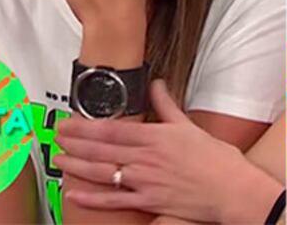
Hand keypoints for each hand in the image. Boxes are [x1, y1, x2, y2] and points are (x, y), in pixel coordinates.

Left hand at [55, 80, 281, 223]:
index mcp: (157, 138)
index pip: (113, 130)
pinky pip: (114, 200)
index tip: (68, 122)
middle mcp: (146, 159)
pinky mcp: (148, 202)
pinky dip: (92, 198)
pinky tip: (74, 193)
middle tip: (55, 137)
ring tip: (59, 159)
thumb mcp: (190, 126)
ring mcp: (145, 181)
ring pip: (103, 172)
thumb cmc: (217, 159)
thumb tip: (157, 84)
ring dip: (78, 166)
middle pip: (102, 150)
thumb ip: (168, 105)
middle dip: (75, 143)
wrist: (231, 189)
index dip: (86, 126)